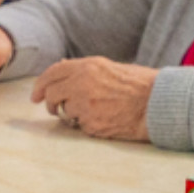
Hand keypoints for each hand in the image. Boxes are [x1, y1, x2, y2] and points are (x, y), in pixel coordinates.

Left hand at [30, 57, 156, 140]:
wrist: (158, 104)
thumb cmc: (139, 84)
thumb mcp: (108, 67)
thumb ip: (82, 69)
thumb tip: (59, 66)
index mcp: (87, 67)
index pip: (52, 74)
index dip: (40, 85)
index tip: (35, 95)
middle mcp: (82, 84)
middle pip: (51, 95)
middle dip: (49, 103)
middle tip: (52, 108)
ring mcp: (86, 106)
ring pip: (65, 112)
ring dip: (72, 114)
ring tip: (93, 111)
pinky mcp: (92, 124)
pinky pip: (80, 126)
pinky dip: (87, 124)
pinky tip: (104, 118)